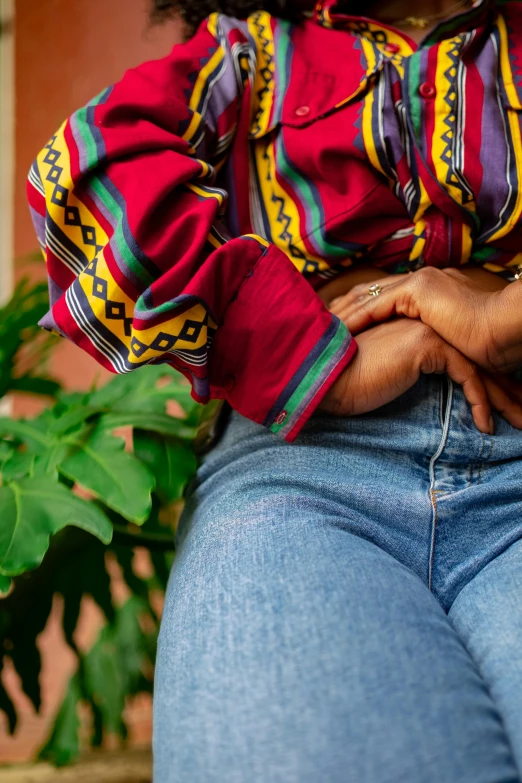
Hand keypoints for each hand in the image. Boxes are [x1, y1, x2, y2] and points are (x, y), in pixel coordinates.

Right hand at [319, 318, 521, 433]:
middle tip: (520, 411)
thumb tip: (422, 383)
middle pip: (473, 354)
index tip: (499, 404)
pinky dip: (480, 401)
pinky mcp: (426, 344)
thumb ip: (404, 366)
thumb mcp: (380, 371)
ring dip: (500, 395)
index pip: (457, 349)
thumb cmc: (343, 382)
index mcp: (410, 323)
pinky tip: (485, 425)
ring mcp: (425, 328)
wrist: (323, 380)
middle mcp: (421, 319)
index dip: (482, 377)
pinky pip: (467, 375)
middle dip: (501, 385)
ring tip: (516, 421)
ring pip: (477, 363)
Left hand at [329, 267, 521, 373]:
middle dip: (342, 309)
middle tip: (317, 323)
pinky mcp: (420, 289)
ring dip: (343, 314)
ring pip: (369, 297)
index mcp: (427, 288)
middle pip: (370, 293)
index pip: (383, 296)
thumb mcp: (449, 336)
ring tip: (320, 330)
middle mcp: (421, 279)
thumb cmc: (485, 339)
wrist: (505, 329)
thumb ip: (430, 335)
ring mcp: (420, 281)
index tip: (334, 325)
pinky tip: (338, 330)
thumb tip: (415, 351)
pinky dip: (357, 318)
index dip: (357, 310)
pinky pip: (378, 305)